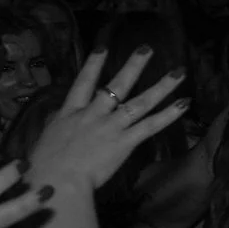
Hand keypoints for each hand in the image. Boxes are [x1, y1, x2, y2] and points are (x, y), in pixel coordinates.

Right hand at [27, 48, 187, 191]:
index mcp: (70, 112)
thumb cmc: (44, 166)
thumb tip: (61, 119)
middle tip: (147, 48)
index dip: (94, 64)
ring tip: (180, 71)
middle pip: (117, 85)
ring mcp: (111, 126)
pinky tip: (185, 103)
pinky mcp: (125, 142)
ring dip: (162, 86)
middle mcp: (93, 114)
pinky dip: (169, 115)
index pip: (83, 83)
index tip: (103, 47)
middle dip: (133, 65)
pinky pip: (151, 125)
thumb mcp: (46, 138)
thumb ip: (58, 125)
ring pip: (141, 101)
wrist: (55, 180)